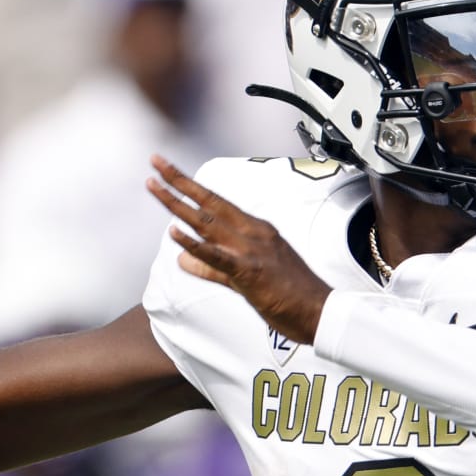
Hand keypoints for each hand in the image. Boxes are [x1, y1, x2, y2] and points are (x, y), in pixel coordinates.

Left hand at [146, 155, 332, 344]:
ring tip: (154, 185)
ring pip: (207, 222)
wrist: (321, 313)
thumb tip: (181, 260)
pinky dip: (194, 244)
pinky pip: (216, 257)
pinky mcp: (249, 273)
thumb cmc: (292, 297)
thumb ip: (211, 268)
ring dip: (177, 203)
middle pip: (209, 202)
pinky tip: (174, 233)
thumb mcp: (246, 278)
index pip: (217, 202)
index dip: (191, 186)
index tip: (169, 171)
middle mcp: (252, 233)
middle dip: (179, 181)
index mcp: (256, 230)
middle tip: (156, 162)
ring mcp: (251, 251)